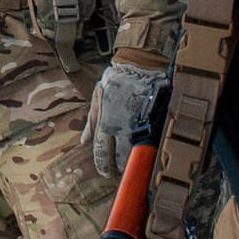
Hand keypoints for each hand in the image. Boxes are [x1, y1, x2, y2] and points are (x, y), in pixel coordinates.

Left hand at [81, 61, 170, 175]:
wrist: (140, 67)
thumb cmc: (116, 81)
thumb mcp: (97, 98)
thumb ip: (91, 122)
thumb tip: (83, 141)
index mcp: (106, 125)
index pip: (103, 155)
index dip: (103, 166)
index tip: (105, 171)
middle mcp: (123, 130)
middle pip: (120, 159)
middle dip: (118, 167)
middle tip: (117, 171)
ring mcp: (140, 128)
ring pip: (136, 154)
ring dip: (132, 161)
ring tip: (130, 164)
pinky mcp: (154, 124)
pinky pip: (149, 143)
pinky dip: (145, 150)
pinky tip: (143, 152)